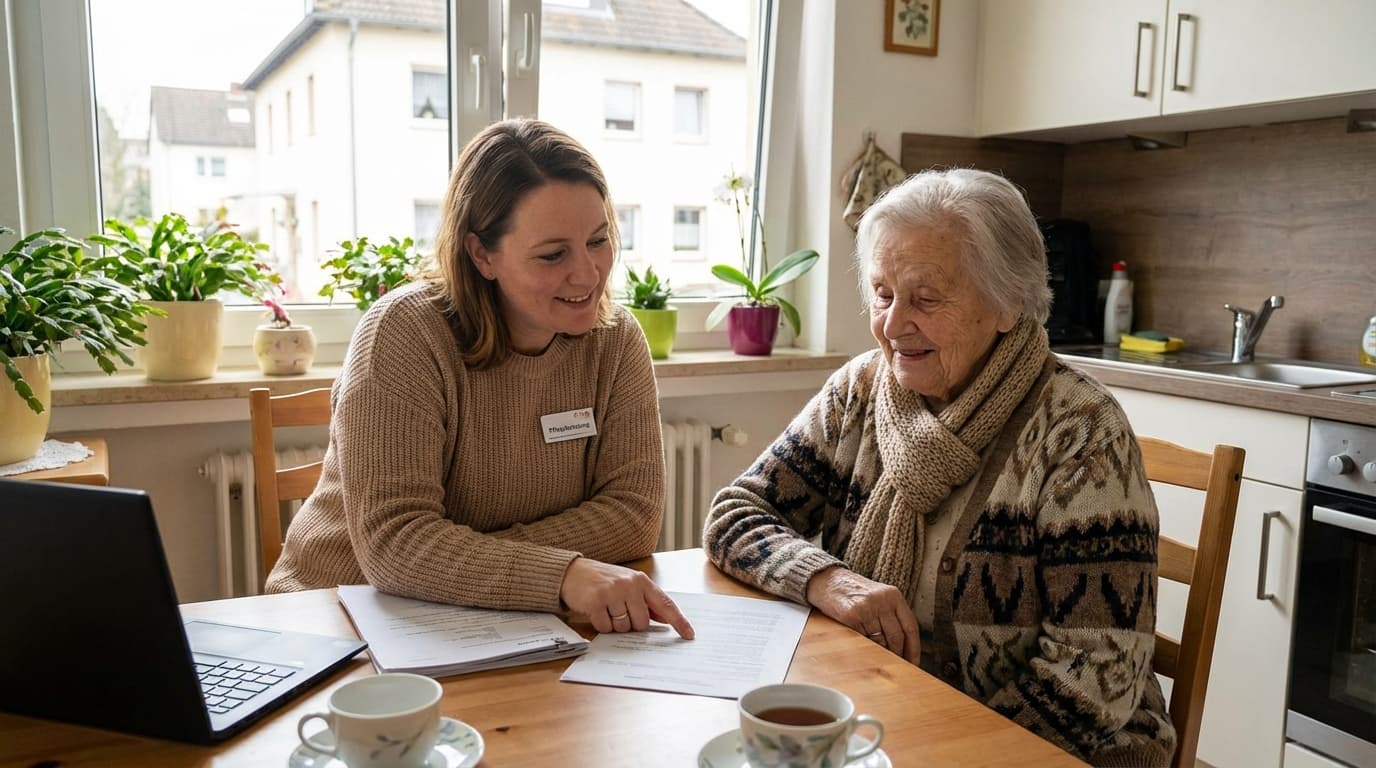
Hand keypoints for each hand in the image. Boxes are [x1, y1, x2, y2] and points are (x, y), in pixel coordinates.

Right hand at [559, 558, 694, 638]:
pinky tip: (596, 611)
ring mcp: (612, 593)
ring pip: (624, 627)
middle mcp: (629, 585)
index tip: (689, 635)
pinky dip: (601, 625)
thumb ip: (646, 601)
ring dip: (615, 625)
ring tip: (606, 608)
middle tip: (619, 610)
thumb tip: (665, 619)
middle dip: (631, 624)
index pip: (665, 604)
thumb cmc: (602, 580)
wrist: (572, 572)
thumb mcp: (627, 584)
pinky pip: (606, 628)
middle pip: (642, 623)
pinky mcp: (596, 602)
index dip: (679, 621)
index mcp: (641, 581)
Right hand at [806, 566, 918, 662]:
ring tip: (877, 656)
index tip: (913, 663)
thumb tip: (904, 647)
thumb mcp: (878, 597)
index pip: (910, 627)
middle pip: (897, 637)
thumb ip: (892, 615)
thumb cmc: (854, 592)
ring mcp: (867, 607)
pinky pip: (863, 640)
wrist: (826, 581)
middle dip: (896, 654)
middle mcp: (882, 600)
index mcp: (893, 595)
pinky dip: (865, 647)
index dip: (913, 649)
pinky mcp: (852, 616)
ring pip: (880, 641)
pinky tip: (862, 647)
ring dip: (880, 653)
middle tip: (895, 664)